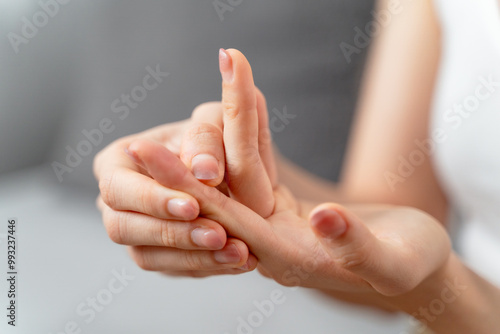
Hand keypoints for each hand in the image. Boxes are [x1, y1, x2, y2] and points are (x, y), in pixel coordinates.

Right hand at [93, 50, 276, 276]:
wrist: (230, 167)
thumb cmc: (214, 138)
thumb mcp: (214, 123)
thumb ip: (206, 139)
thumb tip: (203, 170)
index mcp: (117, 163)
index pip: (118, 187)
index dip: (152, 200)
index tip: (193, 206)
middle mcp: (117, 202)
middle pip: (123, 228)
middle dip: (173, 234)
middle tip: (218, 235)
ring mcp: (135, 232)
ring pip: (147, 257)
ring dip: (195, 257)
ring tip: (238, 252)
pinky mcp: (157, 254)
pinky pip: (174, 269)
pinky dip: (207, 265)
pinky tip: (237, 259)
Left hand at [125, 48, 450, 296]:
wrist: (419, 268)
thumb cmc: (413, 266)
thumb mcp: (393, 259)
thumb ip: (355, 244)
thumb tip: (324, 218)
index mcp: (291, 258)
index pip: (226, 222)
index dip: (188, 189)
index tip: (153, 158)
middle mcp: (273, 246)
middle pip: (218, 204)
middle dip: (179, 173)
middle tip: (137, 145)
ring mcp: (277, 229)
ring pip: (235, 185)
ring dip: (208, 153)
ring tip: (169, 129)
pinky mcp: (287, 214)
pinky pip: (259, 176)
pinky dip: (246, 144)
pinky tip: (232, 118)